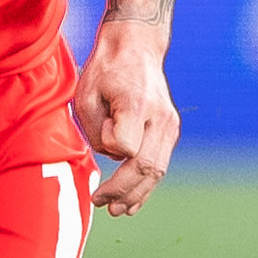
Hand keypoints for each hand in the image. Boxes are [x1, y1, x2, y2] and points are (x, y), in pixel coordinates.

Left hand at [73, 21, 181, 213]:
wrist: (136, 47)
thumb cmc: (106, 70)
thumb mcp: (86, 94)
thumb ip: (96, 130)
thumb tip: (113, 156)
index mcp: (137, 104)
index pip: (125, 146)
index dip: (108, 149)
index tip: (98, 136)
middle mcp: (160, 117)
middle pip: (145, 166)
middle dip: (121, 191)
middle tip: (100, 204)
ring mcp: (170, 124)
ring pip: (157, 170)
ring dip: (136, 194)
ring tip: (117, 211)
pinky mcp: (170, 129)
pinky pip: (160, 164)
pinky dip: (146, 185)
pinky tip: (133, 203)